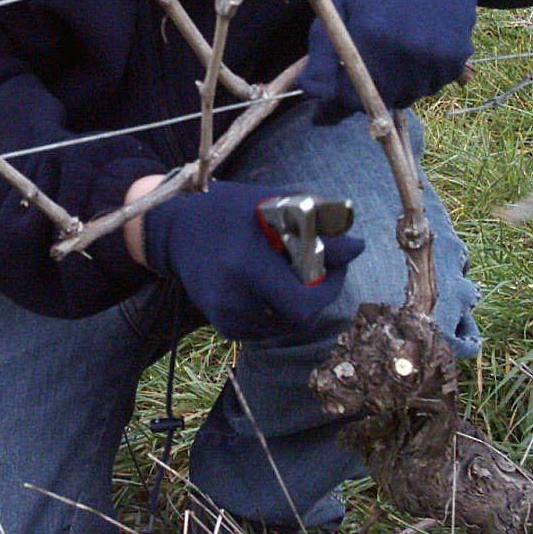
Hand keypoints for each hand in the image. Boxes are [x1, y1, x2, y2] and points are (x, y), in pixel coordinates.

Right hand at [143, 179, 363, 340]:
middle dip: (318, 296)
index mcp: (246, 265)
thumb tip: (358, 248)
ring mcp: (224, 315)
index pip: (304, 303)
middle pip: (299, 319)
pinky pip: (266, 328)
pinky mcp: (222, 324)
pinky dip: (278, 310)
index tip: (337, 264)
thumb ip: (317, 225)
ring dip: (300, 303)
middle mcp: (233, 297)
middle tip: (323, 270)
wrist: (174, 229)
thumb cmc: (230, 209)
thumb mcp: (274, 205)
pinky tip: (271, 284)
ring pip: (285, 326)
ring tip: (295, 271)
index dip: (330, 288)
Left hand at [303, 0, 493, 123]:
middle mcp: (407, 53)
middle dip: (362, 94)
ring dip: (392, 87)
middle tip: (359, 68)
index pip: (349, 99)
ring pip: (405, 97)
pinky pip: (430, 86)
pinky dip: (418, 77)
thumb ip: (322, 55)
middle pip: (378, 102)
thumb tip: (312, 97)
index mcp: (372, 36)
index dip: (334, 105)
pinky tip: (413, 47)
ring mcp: (435, 58)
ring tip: (389, 51)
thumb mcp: (339, 4)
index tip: (324, 110)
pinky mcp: (456, 59)